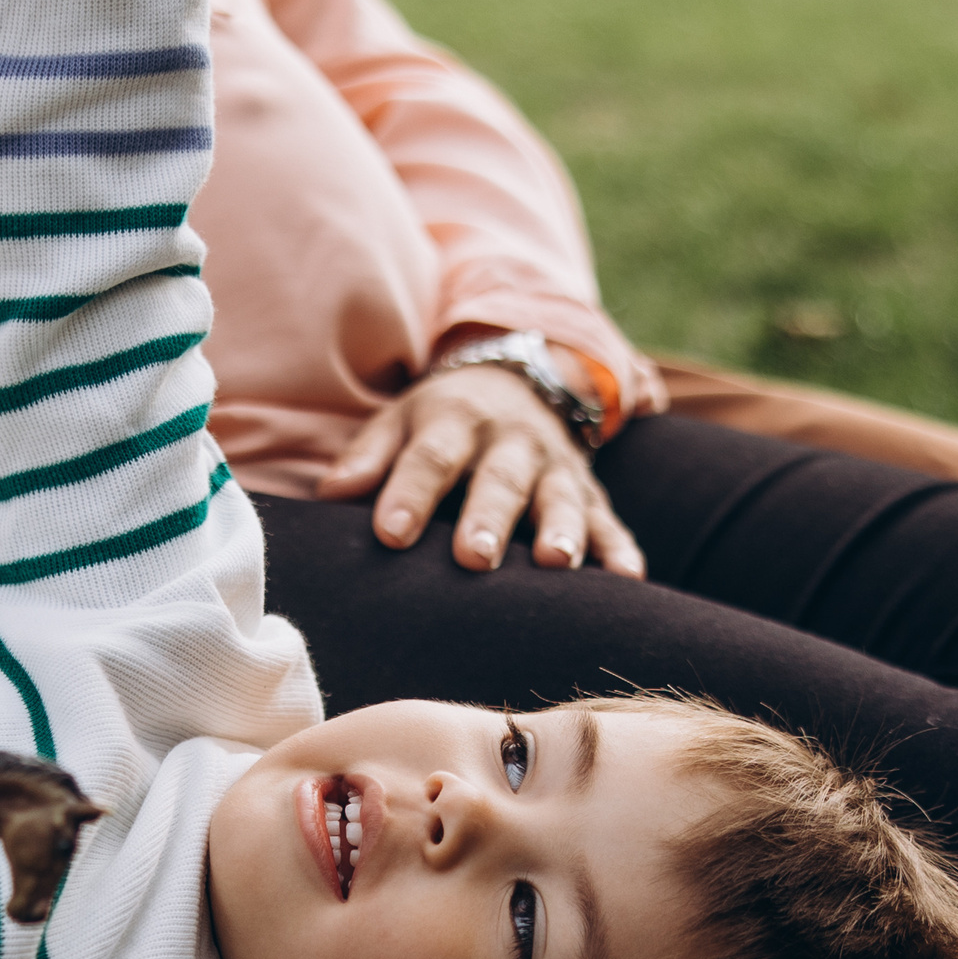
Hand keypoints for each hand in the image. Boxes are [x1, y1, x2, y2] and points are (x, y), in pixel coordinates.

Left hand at [317, 351, 645, 577]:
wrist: (522, 380)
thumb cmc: (443, 421)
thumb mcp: (400, 420)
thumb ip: (368, 457)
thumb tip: (329, 494)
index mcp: (455, 421)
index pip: (431, 456)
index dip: (411, 492)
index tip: (391, 532)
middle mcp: (511, 442)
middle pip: (499, 479)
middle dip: (488, 517)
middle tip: (473, 556)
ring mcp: (557, 467)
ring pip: (561, 498)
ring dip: (561, 530)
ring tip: (555, 562)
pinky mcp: (591, 493)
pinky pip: (611, 521)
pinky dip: (620, 549)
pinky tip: (628, 578)